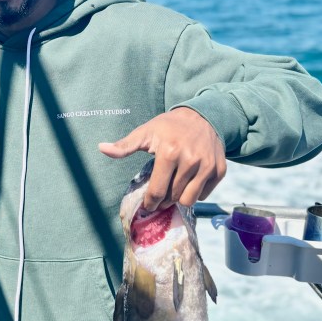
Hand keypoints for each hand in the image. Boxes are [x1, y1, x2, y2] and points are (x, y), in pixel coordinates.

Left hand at [99, 107, 226, 209]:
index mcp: (169, 152)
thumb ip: (124, 145)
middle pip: (173, 197)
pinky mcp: (220, 170)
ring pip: (190, 200)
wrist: (203, 116)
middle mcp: (190, 160)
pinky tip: (190, 181)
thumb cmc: (169, 126)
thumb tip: (101, 148)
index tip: (148, 205)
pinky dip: (196, 192)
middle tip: (160, 195)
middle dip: (164, 200)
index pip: (157, 191)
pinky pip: (205, 194)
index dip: (150, 202)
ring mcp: (207, 166)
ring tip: (174, 189)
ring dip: (179, 198)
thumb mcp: (146, 132)